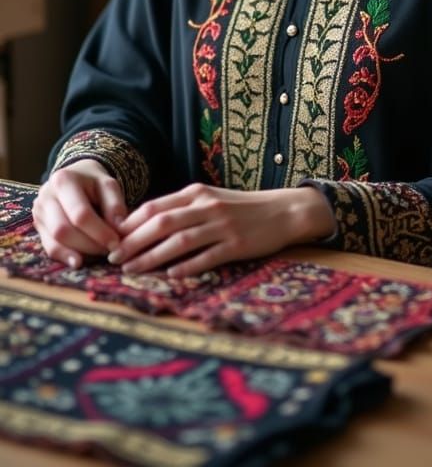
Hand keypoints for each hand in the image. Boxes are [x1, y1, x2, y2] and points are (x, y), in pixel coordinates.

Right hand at [32, 159, 127, 267]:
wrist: (76, 176)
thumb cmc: (94, 182)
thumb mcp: (108, 185)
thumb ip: (115, 205)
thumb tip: (119, 229)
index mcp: (63, 181)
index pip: (80, 214)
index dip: (99, 232)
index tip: (116, 243)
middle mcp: (45, 197)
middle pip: (63, 230)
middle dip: (89, 245)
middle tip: (109, 250)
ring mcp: (39, 213)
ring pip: (55, 242)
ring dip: (79, 252)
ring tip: (99, 254)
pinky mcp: (39, 227)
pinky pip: (50, 248)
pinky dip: (66, 256)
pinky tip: (80, 262)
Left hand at [108, 183, 334, 276]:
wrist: (283, 211)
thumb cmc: (241, 208)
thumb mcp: (209, 199)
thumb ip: (181, 209)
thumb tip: (145, 226)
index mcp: (195, 193)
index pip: (154, 207)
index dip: (129, 224)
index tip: (110, 239)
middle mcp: (206, 206)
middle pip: (161, 223)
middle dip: (133, 242)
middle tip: (113, 258)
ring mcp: (222, 226)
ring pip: (179, 241)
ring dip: (152, 257)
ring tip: (132, 270)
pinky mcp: (237, 245)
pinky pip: (206, 257)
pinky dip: (186, 266)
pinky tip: (170, 276)